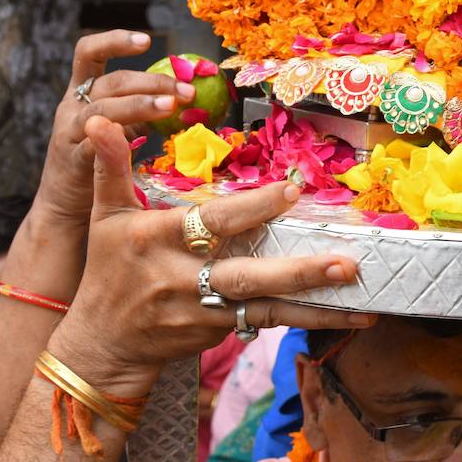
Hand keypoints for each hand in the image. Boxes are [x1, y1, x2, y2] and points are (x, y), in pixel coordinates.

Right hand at [33, 30, 193, 225]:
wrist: (66, 206)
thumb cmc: (99, 163)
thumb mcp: (120, 130)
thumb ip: (142, 112)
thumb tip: (186, 97)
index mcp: (81, 93)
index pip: (89, 52)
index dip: (115, 41)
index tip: (146, 40)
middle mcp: (72, 106)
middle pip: (110, 82)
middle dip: (152, 81)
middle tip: (186, 89)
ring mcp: (69, 131)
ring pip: (102, 108)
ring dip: (140, 104)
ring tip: (172, 105)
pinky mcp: (72, 160)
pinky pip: (92, 144)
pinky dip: (115, 138)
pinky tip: (140, 138)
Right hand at [48, 117, 373, 393]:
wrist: (104, 345)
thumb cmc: (108, 271)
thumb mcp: (104, 216)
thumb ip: (110, 166)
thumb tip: (98, 117)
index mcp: (162, 242)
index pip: (216, 223)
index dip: (255, 209)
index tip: (292, 191)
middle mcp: (187, 280)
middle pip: (249, 276)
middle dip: (299, 272)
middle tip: (346, 263)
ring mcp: (206, 313)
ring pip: (268, 309)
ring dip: (317, 306)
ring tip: (363, 300)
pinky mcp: (219, 333)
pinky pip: (267, 322)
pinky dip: (307, 320)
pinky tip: (350, 315)